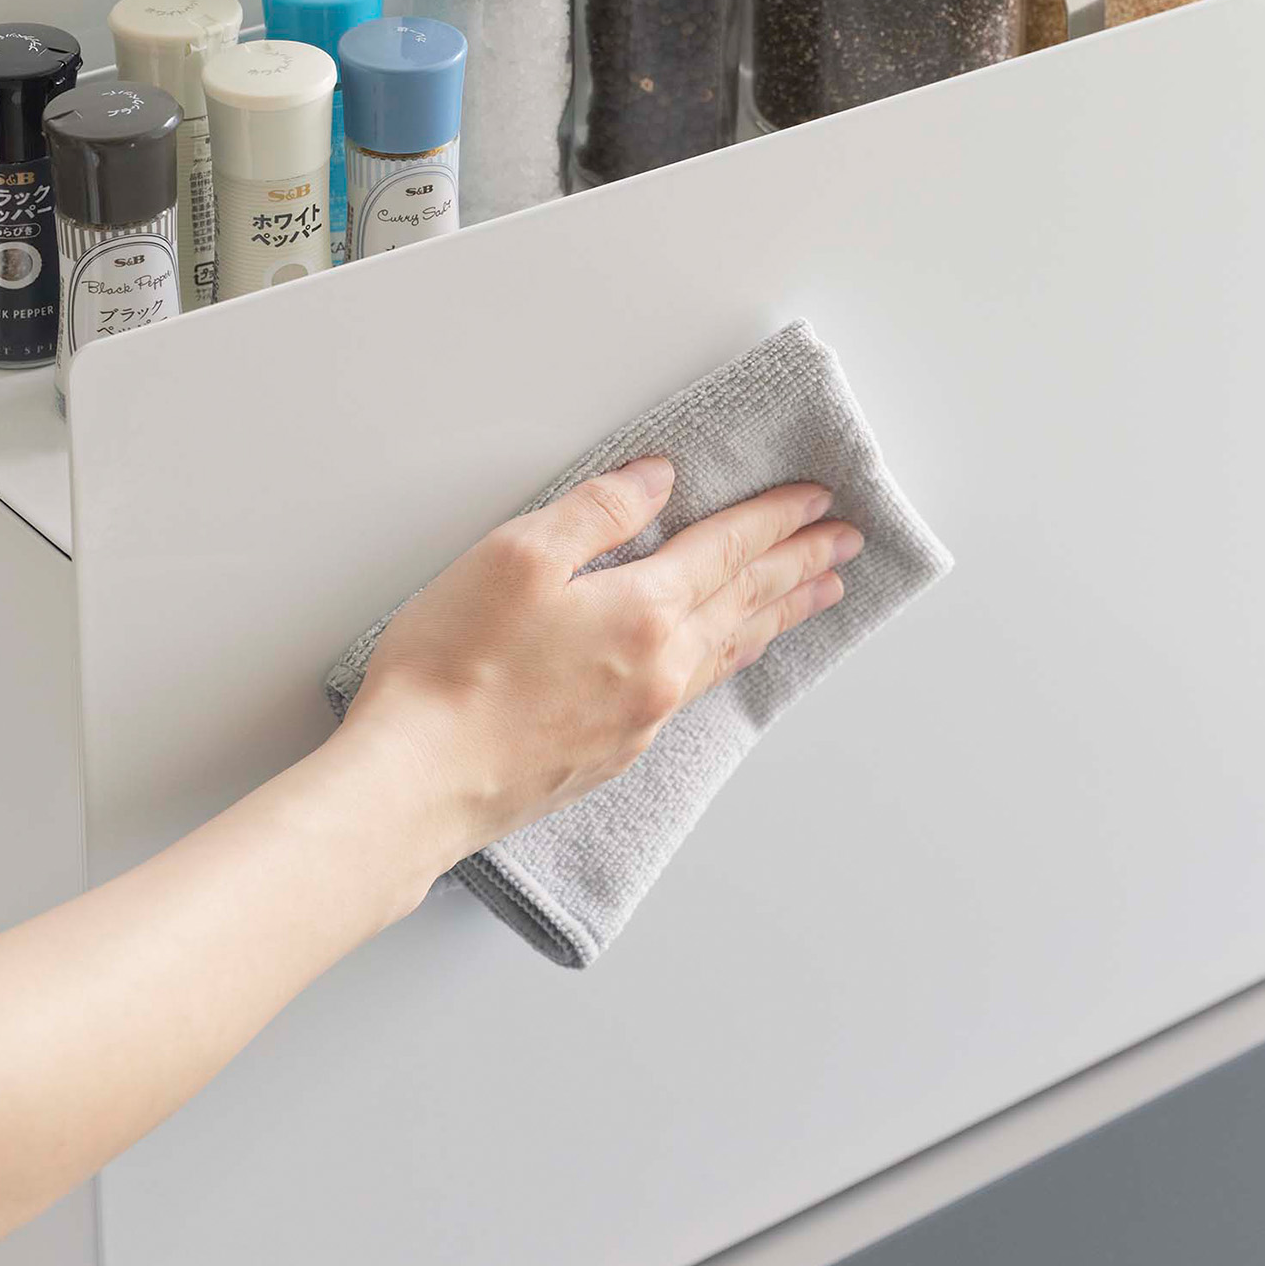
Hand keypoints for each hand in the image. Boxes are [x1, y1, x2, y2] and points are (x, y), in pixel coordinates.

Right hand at [336, 457, 861, 874]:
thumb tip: (659, 480)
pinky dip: (733, 659)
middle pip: (748, 601)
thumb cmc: (451, 670)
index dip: (774, 517)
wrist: (418, 785)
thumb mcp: (516, 556)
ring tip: (821, 594)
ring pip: (731, 650)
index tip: (817, 498)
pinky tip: (731, 655)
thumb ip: (597, 512)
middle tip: (846, 540)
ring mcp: (644, 720)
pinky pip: (699, 691)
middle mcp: (662, 670)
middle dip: (800, 563)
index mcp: (644, 612)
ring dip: (781, 613)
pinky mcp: (615, 754)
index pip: (728, 549)